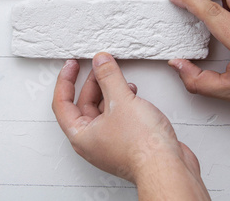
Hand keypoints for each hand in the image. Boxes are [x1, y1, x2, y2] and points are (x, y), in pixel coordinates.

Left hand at [53, 53, 209, 199]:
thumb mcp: (121, 101)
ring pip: (103, 110)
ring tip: (117, 77)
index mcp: (81, 135)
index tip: (71, 65)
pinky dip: (122, 101)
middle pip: (84, 105)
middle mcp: (93, 142)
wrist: (167, 168)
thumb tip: (99, 62)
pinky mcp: (127, 143)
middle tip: (99, 65)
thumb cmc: (142, 148)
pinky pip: (118, 116)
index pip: (62, 103)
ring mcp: (110, 143)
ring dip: (109, 91)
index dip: (66, 80)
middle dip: (92, 82)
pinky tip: (132, 93)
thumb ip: (108, 77)